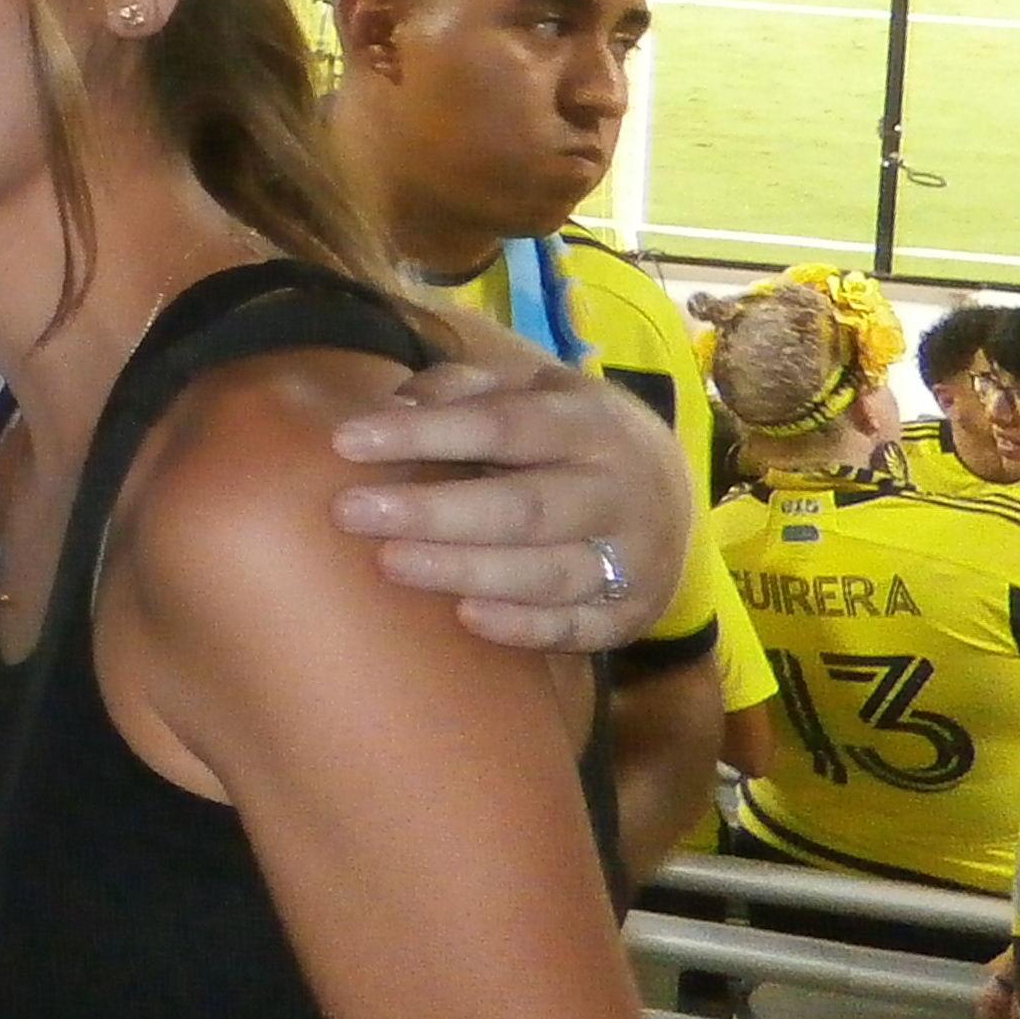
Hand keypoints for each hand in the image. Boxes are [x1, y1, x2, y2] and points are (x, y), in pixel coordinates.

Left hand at [326, 340, 694, 652]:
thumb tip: (393, 408)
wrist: (674, 494)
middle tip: (350, 511)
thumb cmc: (567, 434)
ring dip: (466, 571)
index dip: (426, 434)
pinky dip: (524, 627)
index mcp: (589, 423)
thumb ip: (462, 391)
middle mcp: (618, 491)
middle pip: (523, 507)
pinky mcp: (631, 614)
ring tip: (390, 563)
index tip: (345, 441)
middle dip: (434, 513)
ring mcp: (632, 558)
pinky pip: (577, 628)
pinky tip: (465, 617)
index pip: (502, 426)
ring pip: (548, 573)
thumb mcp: (530, 390)